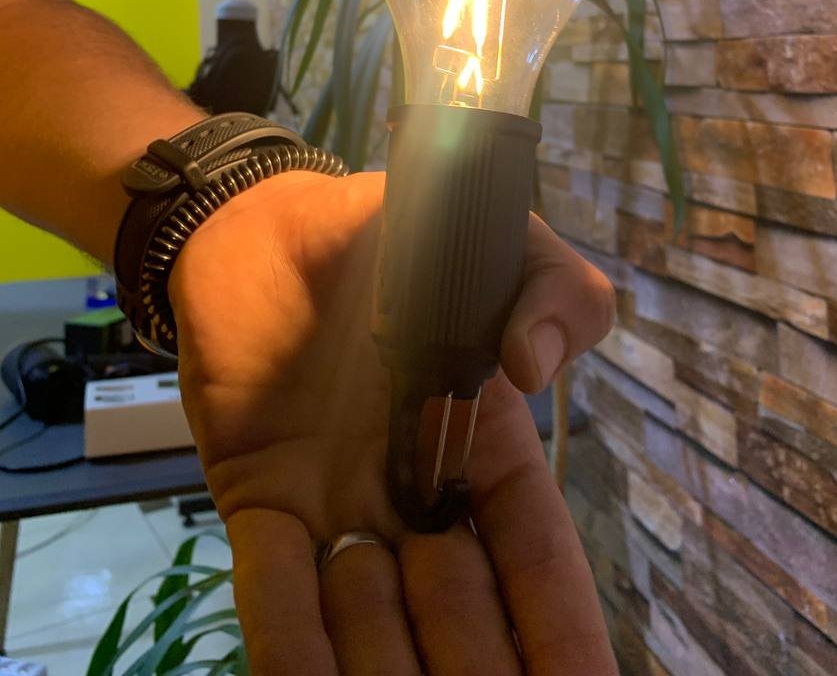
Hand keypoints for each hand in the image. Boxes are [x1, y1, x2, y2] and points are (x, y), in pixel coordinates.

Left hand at [169, 170, 616, 674]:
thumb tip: (534, 370)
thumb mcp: (500, 246)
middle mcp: (416, 496)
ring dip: (383, 668)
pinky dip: (291, 651)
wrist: (270, 222)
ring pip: (368, 622)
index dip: (560, 634)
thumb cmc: (398, 236)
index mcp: (486, 449)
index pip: (534, 562)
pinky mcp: (258, 501)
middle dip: (472, 667)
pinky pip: (274, 590)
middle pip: (456, 614)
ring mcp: (337, 507)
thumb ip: (555, 291)